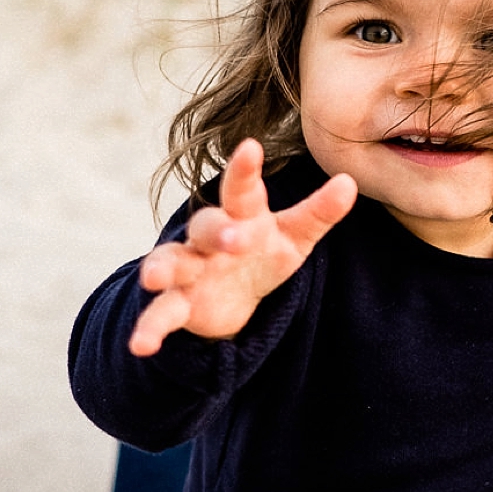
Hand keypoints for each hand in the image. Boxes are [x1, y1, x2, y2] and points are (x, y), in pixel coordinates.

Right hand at [129, 139, 357, 356]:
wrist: (234, 297)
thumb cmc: (266, 252)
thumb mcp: (296, 236)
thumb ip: (320, 212)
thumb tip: (350, 181)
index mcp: (243, 215)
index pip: (243, 189)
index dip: (245, 169)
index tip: (251, 147)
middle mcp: (210, 237)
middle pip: (206, 226)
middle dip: (217, 230)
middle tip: (235, 238)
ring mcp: (190, 269)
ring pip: (171, 263)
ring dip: (161, 269)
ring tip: (153, 278)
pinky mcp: (179, 305)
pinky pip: (160, 314)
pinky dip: (149, 328)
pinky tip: (142, 344)